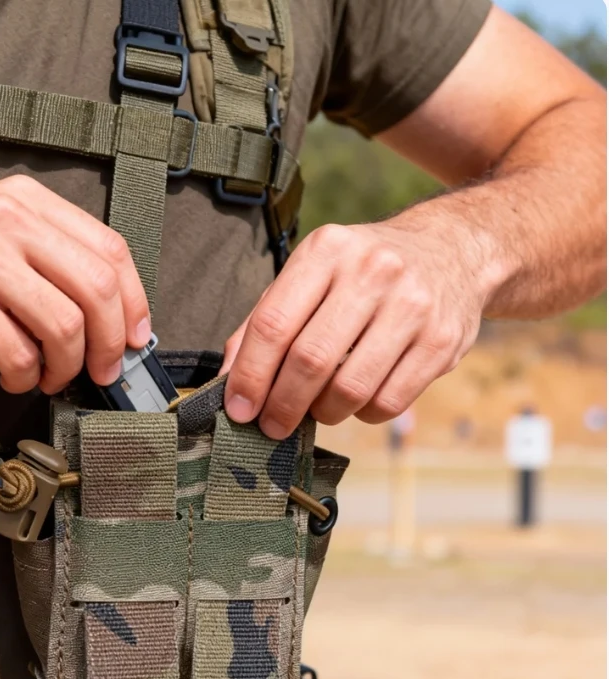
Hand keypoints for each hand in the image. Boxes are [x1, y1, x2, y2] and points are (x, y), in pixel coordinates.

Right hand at [0, 175, 150, 393]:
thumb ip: (44, 258)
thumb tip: (106, 313)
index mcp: (22, 201)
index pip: (110, 249)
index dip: (135, 302)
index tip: (136, 335)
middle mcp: (6, 222)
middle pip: (97, 288)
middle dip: (112, 343)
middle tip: (104, 370)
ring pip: (65, 326)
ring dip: (66, 366)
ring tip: (48, 376)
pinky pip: (19, 354)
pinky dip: (25, 378)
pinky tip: (13, 377)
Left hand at [221, 219, 491, 437]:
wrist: (454, 250)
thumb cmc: (362, 273)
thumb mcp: (311, 275)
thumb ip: (265, 323)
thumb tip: (227, 381)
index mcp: (327, 251)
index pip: (274, 324)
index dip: (251, 376)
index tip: (239, 409)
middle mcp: (373, 271)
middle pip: (310, 361)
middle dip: (282, 405)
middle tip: (271, 427)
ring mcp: (413, 306)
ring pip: (350, 389)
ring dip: (323, 414)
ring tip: (317, 410)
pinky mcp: (442, 341)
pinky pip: (389, 403)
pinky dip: (362, 414)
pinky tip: (357, 400)